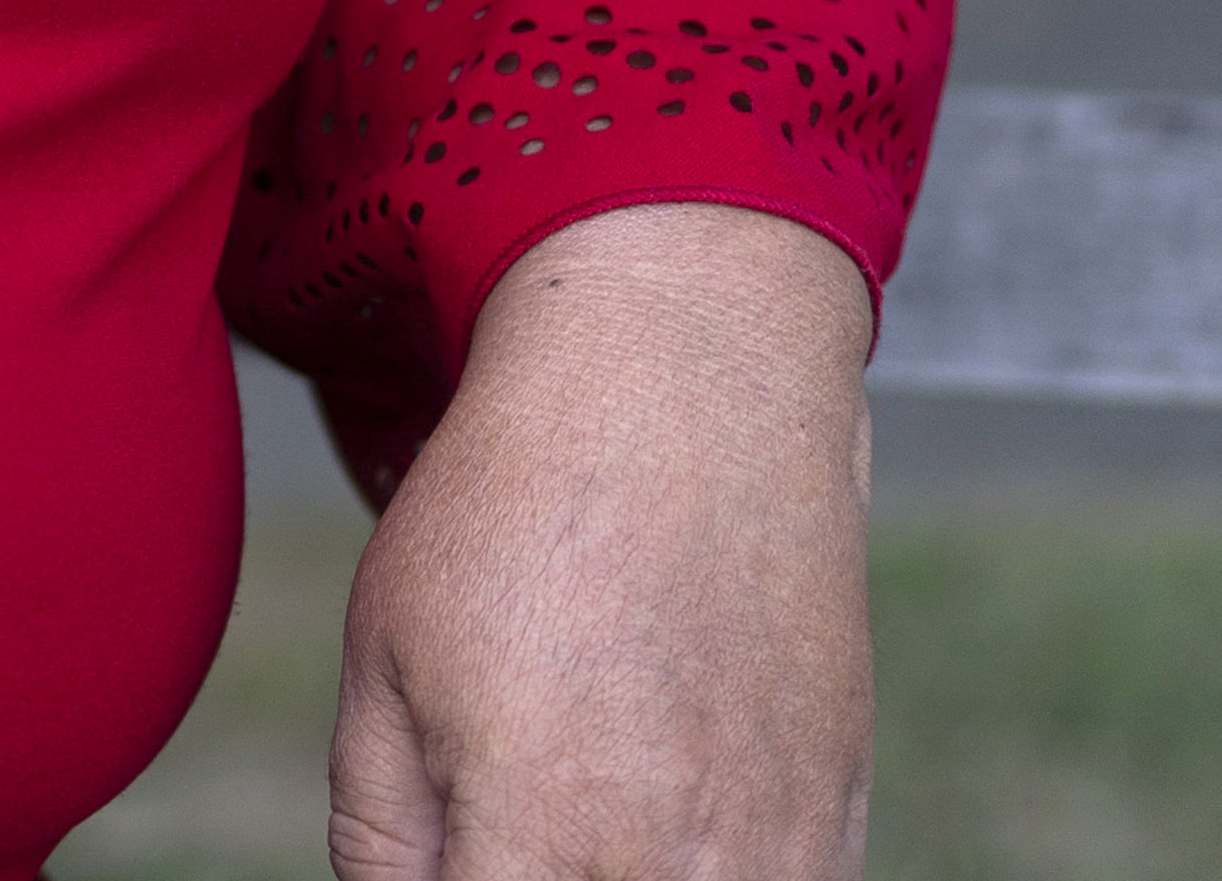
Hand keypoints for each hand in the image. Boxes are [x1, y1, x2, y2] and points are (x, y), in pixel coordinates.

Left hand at [329, 201, 875, 879]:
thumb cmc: (510, 511)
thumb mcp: (382, 665)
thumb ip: (382, 839)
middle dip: (519, 873)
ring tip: (579, 784)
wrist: (685, 390)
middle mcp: (675, 876)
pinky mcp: (839, 821)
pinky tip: (659, 806)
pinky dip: (706, 872)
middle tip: (497, 816)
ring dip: (617, 868)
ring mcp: (776, 859)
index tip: (451, 855)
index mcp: (541, 847)